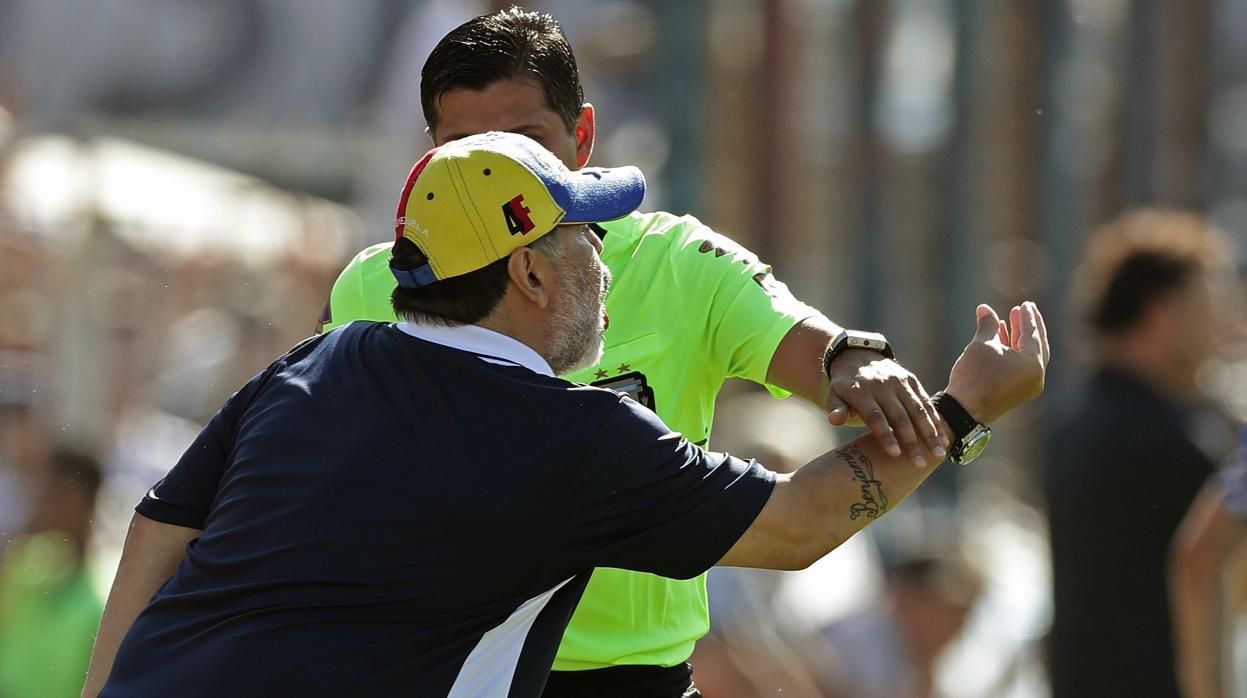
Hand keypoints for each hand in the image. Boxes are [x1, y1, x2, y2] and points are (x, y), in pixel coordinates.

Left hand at [826, 349, 946, 466]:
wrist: (857, 356)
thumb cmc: (844, 386)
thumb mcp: (834, 394)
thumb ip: (836, 407)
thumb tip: (835, 419)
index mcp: (861, 391)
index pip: (875, 416)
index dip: (885, 435)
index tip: (895, 454)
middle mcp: (882, 385)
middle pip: (900, 416)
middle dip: (912, 442)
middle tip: (920, 464)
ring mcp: (899, 381)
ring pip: (917, 409)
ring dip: (930, 433)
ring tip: (939, 454)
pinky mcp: (911, 379)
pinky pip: (925, 401)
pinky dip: (935, 420)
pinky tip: (942, 438)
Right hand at [945, 302, 1048, 423]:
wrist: (964, 410)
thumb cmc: (974, 376)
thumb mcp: (982, 344)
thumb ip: (987, 324)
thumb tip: (984, 308)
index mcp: (1033, 365)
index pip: (1033, 335)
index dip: (1027, 317)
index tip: (1026, 304)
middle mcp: (1036, 377)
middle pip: (1036, 345)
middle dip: (1028, 326)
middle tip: (1024, 309)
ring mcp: (1027, 386)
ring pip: (1027, 356)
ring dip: (1018, 337)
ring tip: (1009, 320)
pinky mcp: (1016, 392)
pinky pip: (1020, 366)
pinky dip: (1012, 351)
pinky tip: (1001, 338)